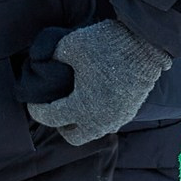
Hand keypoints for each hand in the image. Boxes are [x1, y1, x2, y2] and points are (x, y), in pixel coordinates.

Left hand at [25, 18, 173, 145]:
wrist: (147, 43)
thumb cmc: (107, 44)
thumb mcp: (70, 45)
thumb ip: (52, 57)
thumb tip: (42, 64)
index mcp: (81, 107)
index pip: (49, 118)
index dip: (36, 109)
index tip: (33, 100)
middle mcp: (99, 120)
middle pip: (72, 137)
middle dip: (61, 125)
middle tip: (56, 107)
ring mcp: (117, 118)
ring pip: (92, 131)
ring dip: (81, 121)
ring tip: (76, 103)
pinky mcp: (129, 112)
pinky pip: (108, 123)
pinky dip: (97, 116)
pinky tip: (95, 98)